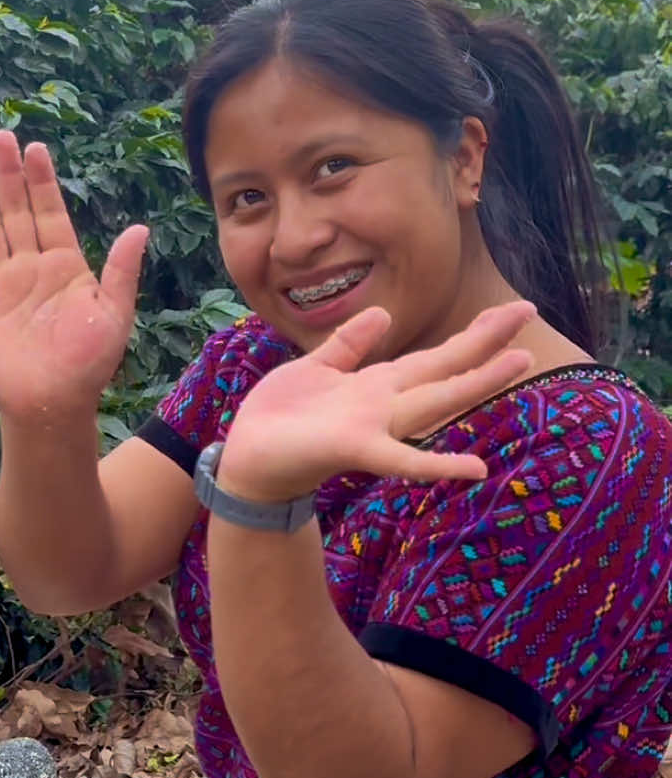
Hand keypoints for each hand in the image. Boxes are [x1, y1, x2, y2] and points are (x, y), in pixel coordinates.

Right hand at [0, 131, 148, 424]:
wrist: (53, 405)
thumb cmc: (88, 365)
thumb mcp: (114, 315)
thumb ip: (122, 272)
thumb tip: (140, 228)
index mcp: (64, 266)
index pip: (51, 212)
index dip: (43, 181)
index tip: (36, 148)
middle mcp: (29, 269)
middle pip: (16, 211)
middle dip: (8, 174)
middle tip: (1, 136)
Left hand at [217, 301, 536, 501]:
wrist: (248, 458)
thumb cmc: (282, 418)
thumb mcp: (314, 367)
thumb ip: (348, 344)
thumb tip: (384, 313)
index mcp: (376, 384)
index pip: (433, 355)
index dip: (472, 334)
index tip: (512, 310)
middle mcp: (385, 403)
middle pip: (444, 367)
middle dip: (486, 342)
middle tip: (529, 309)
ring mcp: (375, 426)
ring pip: (435, 399)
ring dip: (477, 383)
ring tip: (521, 362)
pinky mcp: (356, 447)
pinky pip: (402, 459)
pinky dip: (438, 464)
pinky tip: (476, 468)